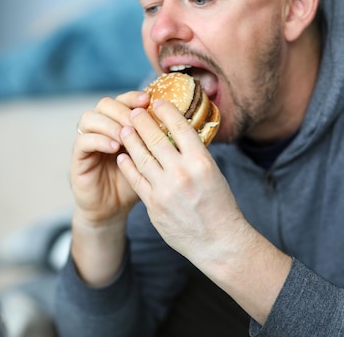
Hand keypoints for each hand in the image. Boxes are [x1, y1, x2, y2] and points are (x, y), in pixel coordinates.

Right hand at [72, 91, 149, 225]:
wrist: (114, 209)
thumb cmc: (137, 183)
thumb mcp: (152, 159)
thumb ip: (159, 141)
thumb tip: (184, 124)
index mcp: (118, 124)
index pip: (123, 100)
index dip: (134, 97)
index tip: (149, 101)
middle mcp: (100, 129)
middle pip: (104, 104)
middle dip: (122, 109)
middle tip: (137, 119)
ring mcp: (87, 141)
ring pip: (89, 118)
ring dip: (110, 123)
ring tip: (126, 134)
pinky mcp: (78, 158)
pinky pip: (83, 141)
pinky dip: (99, 140)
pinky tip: (116, 148)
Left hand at [117, 100, 291, 322]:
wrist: (219, 242)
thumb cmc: (220, 206)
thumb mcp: (214, 174)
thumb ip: (194, 156)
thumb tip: (177, 135)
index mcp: (201, 162)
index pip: (180, 127)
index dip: (166, 111)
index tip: (157, 102)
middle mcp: (182, 173)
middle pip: (155, 138)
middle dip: (141, 121)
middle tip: (134, 111)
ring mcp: (165, 190)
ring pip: (141, 157)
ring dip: (130, 140)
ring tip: (124, 129)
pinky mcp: (153, 205)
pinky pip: (136, 179)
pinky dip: (128, 165)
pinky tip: (123, 156)